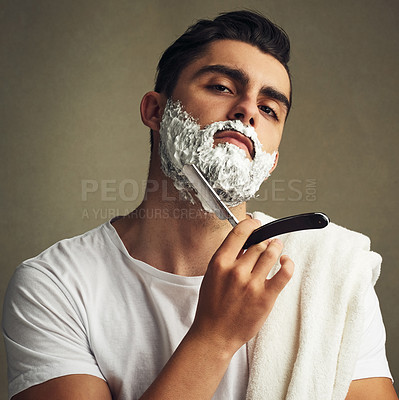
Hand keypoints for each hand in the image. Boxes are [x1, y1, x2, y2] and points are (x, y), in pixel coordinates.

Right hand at [190, 218, 293, 354]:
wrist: (214, 334)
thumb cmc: (212, 306)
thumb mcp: (211, 276)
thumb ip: (227, 259)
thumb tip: (245, 243)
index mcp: (220, 263)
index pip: (239, 233)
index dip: (251, 224)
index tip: (255, 223)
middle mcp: (236, 271)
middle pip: (258, 243)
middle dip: (264, 240)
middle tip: (267, 241)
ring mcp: (252, 284)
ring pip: (271, 253)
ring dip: (276, 246)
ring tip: (277, 246)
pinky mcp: (266, 297)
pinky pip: (284, 273)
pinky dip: (288, 263)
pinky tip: (286, 261)